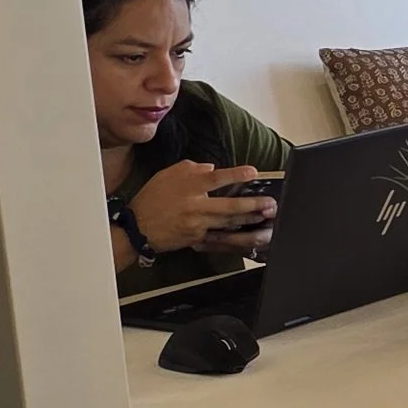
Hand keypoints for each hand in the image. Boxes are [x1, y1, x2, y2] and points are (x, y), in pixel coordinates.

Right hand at [129, 162, 277, 256]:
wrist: (137, 228)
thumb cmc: (153, 198)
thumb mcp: (168, 174)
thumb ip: (191, 169)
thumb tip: (212, 169)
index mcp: (188, 186)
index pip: (216, 178)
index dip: (236, 175)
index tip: (253, 172)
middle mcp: (195, 206)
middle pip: (229, 206)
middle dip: (253, 206)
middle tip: (270, 204)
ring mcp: (197, 224)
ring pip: (228, 223)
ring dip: (248, 221)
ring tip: (265, 217)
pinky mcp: (196, 238)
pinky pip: (218, 235)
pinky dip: (233, 234)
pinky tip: (246, 233)